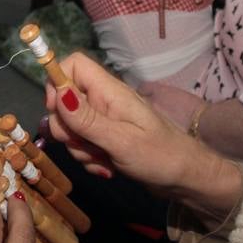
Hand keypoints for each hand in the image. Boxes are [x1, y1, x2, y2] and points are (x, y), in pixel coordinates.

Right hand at [46, 54, 241, 214]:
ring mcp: (105, 120)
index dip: (57, 82)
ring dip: (79, 148)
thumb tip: (57, 92)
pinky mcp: (106, 139)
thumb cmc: (160, 156)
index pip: (73, 64)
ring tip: (103, 161)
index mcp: (109, 91)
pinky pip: (82, 144)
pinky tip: (107, 168)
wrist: (186, 179)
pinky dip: (89, 158)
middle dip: (66, 128)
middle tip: (84, 144)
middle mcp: (104, 101)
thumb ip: (87, 119)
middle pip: (64, 100)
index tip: (56, 109)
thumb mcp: (121, 141)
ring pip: (71, 127)